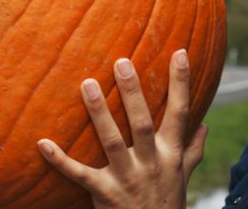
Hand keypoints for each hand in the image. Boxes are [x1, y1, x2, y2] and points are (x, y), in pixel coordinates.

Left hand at [37, 49, 207, 208]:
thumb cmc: (166, 203)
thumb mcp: (184, 176)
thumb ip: (192, 150)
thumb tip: (205, 125)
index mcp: (171, 154)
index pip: (180, 112)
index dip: (181, 83)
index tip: (180, 53)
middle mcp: (151, 163)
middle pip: (142, 123)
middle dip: (133, 92)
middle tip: (122, 62)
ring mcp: (127, 179)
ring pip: (112, 141)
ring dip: (99, 113)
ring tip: (87, 84)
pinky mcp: (104, 194)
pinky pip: (79, 175)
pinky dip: (60, 160)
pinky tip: (42, 143)